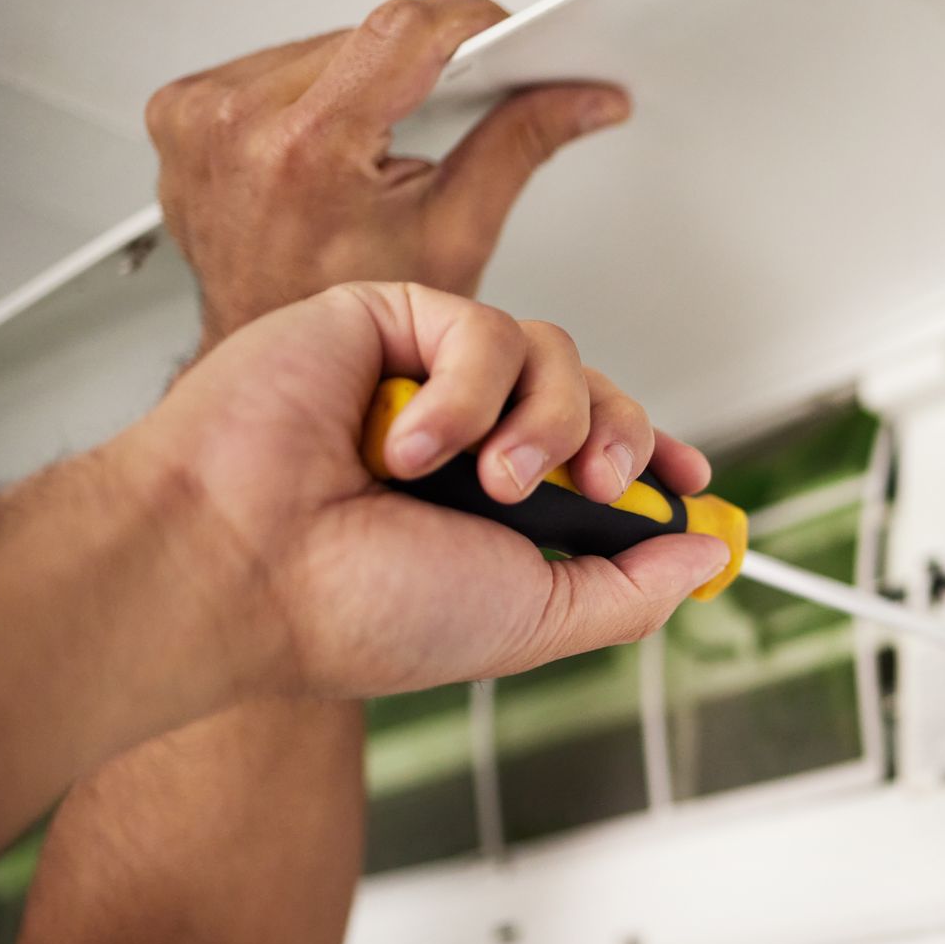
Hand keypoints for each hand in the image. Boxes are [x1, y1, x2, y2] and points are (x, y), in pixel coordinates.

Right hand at [128, 281, 725, 699]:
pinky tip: (408, 446)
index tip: (689, 480)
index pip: (598, 457)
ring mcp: (424, 379)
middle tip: (595, 485)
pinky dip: (468, 392)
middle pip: (594, 393)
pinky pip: (482, 326)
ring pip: (552, 352)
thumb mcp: (531, 621)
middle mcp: (467, 440)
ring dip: (544, 422)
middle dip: (618, 437)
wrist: (243, 569)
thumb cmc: (353, 607)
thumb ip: (626, 591)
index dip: (653, 457)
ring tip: (491, 480)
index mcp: (495, 511)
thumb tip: (701, 555)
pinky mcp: (381, 322)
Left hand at [144, 0, 628, 344]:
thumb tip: (581, 99)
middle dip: (425, 59)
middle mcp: (235, 122)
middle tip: (464, 103)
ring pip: (321, 43)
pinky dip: (319, 88)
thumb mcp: (456, 234)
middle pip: (364, 34)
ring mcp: (198, 114)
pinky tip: (337, 137)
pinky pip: (273, 63)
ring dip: (370, 71)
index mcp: (305, 152)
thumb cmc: (355, 323)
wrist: (273, 354)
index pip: (403, 32)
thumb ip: (520, 147)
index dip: (470, 22)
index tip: (510, 34)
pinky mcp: (181, 111)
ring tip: (391, 134)